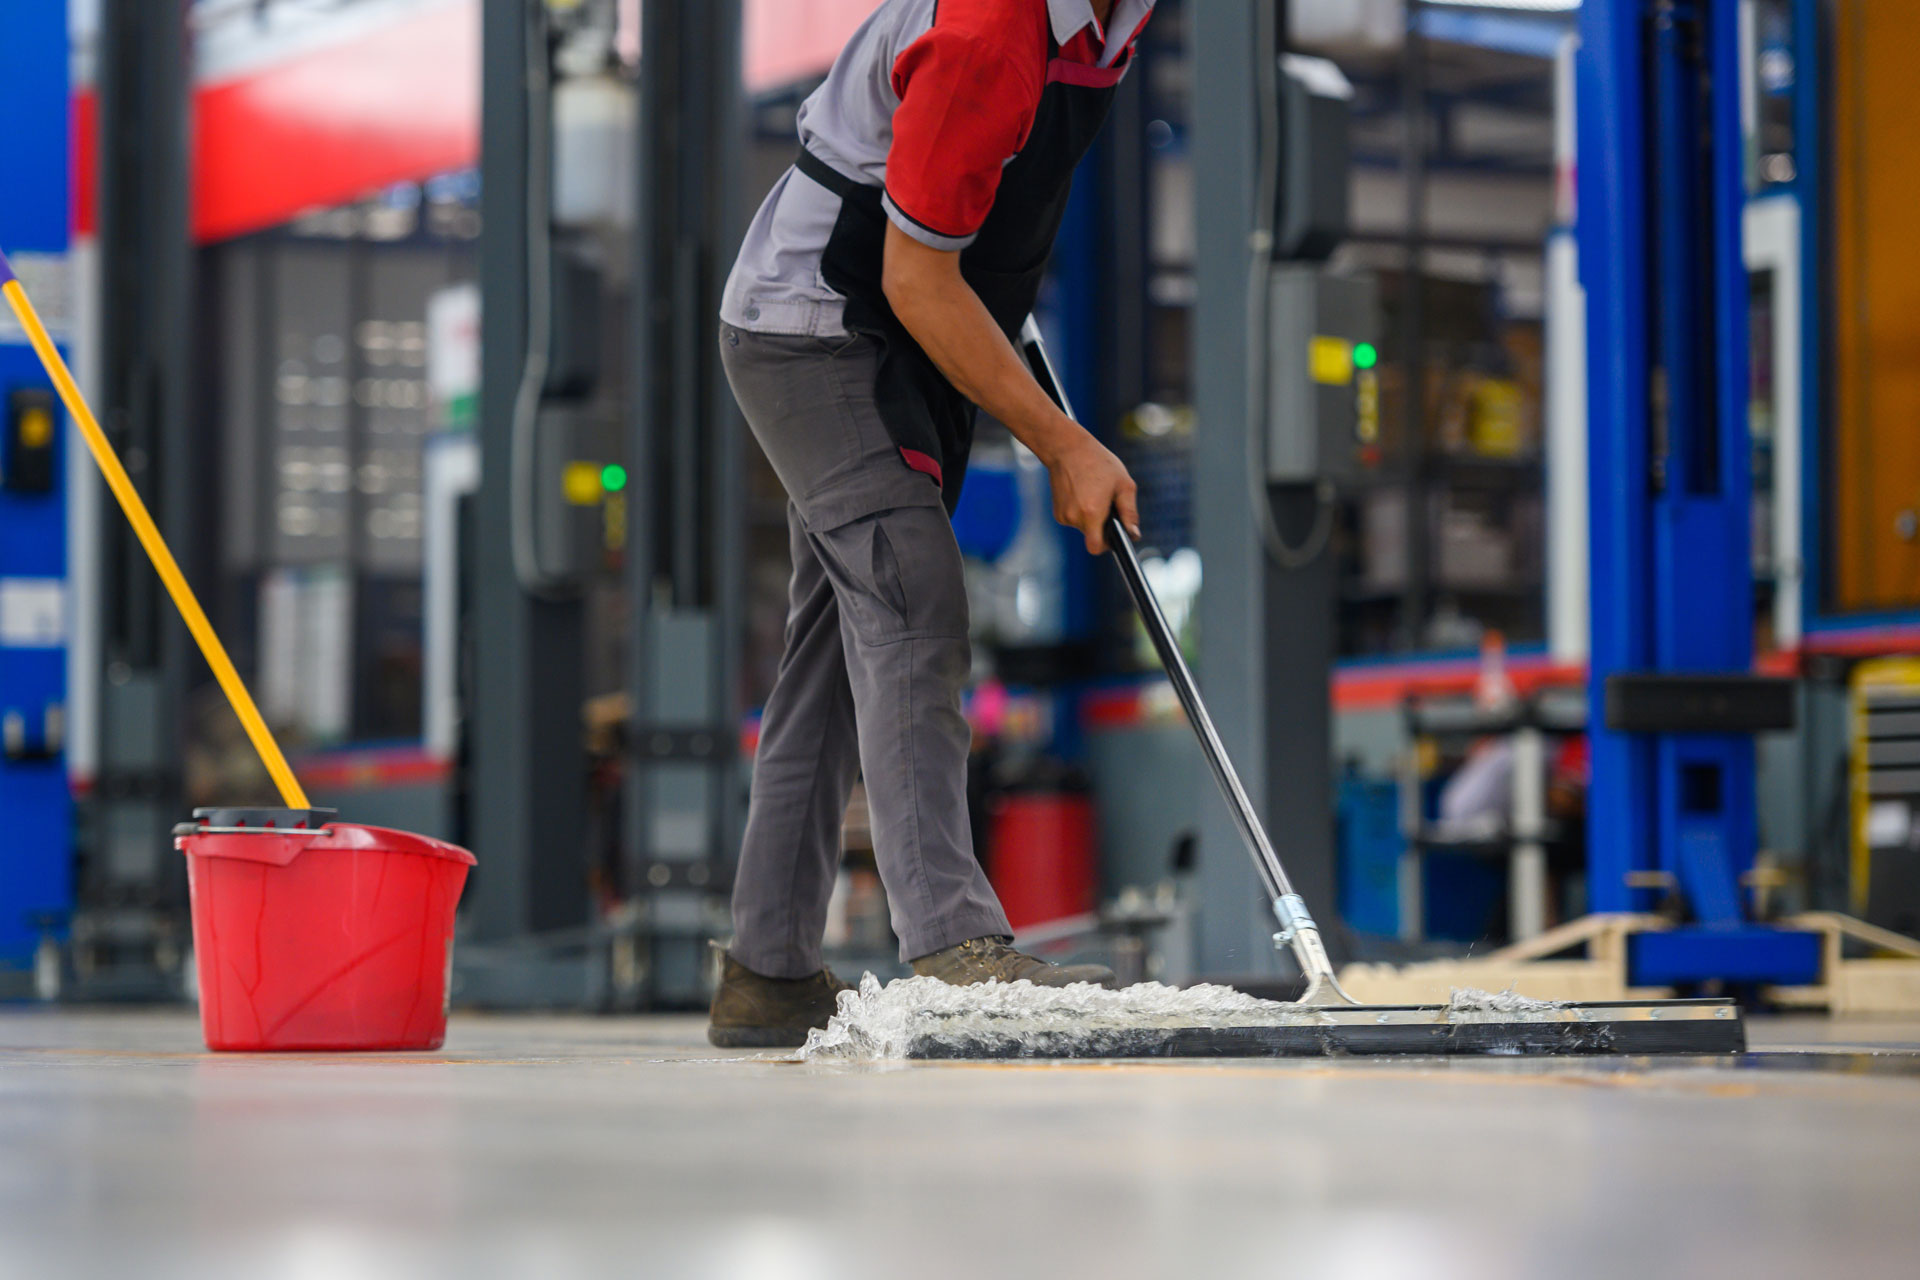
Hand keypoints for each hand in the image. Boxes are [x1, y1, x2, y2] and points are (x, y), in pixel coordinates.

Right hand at [1042, 428, 1140, 555]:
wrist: (1067, 448)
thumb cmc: (1098, 463)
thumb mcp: (1123, 484)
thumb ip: (1129, 513)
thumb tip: (1134, 534)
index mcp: (1092, 512)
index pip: (1096, 547)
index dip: (1107, 545)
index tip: (1113, 535)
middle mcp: (1074, 517)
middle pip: (1092, 536)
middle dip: (1102, 525)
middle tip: (1107, 503)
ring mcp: (1063, 515)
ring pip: (1084, 527)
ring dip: (1091, 517)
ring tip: (1094, 493)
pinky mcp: (1057, 512)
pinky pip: (1074, 520)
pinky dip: (1081, 512)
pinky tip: (1083, 493)